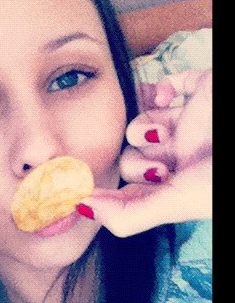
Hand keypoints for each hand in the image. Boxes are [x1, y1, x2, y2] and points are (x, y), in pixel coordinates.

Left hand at [77, 70, 211, 236]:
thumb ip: (129, 215)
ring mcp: (186, 125)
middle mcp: (177, 160)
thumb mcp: (178, 203)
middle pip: (129, 156)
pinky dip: (157, 88)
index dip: (108, 191)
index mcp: (174, 189)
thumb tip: (82, 210)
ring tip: (168, 128)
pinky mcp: (195, 92)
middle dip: (137, 159)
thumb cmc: (221, 177)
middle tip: (163, 163)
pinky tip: (166, 94)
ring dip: (143, 123)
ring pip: (136, 122)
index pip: (127, 192)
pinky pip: (160, 87)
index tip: (85, 189)